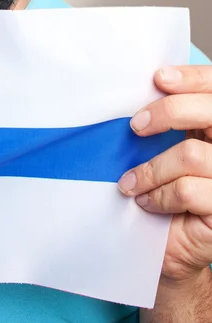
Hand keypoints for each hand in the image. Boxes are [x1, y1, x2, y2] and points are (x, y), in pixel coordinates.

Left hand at [117, 66, 211, 282]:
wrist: (171, 243)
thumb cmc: (167, 187)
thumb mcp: (166, 147)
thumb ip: (168, 121)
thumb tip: (144, 87)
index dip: (193, 79)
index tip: (160, 78)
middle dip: (170, 111)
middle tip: (136, 126)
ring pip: (192, 155)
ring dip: (151, 168)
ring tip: (130, 182)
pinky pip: (188, 190)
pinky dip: (159, 194)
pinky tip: (146, 201)